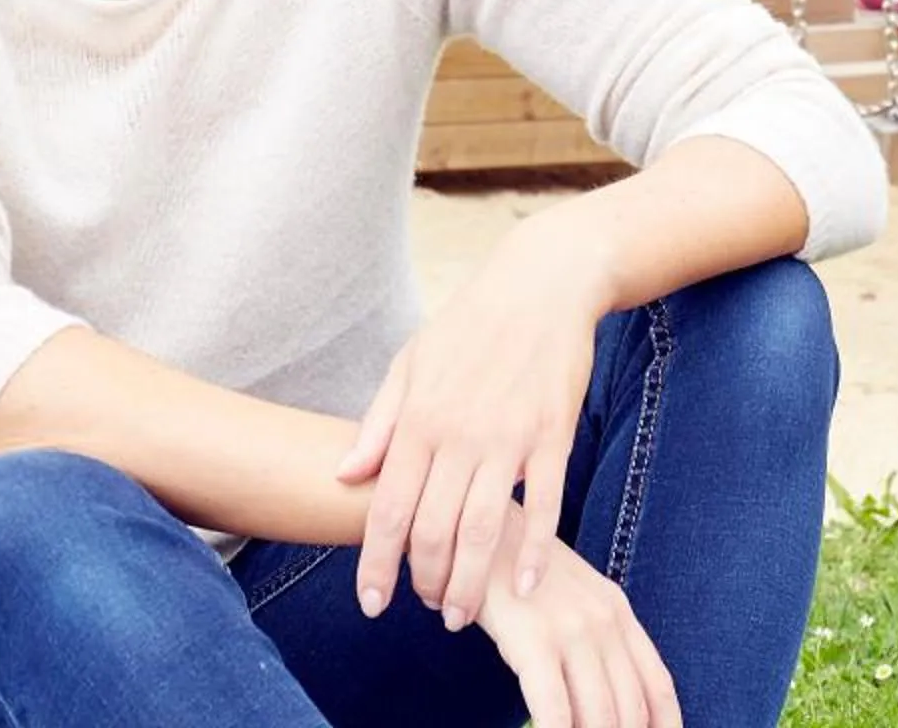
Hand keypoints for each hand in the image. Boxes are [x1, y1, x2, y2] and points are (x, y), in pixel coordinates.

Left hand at [342, 218, 608, 628]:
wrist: (540, 284)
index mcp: (418, 419)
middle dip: (426, 583)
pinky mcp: (553, 436)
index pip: (387, 508)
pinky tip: (524, 584)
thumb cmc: (469, 324)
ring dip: (471, 582)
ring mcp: (509, 437)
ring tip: (463, 613)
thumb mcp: (411, 363)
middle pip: (434, 531)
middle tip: (429, 608)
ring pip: (484, 530)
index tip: (372, 603)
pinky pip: (544, 506)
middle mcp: (459, 434)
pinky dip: (533, 552)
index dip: (377, 564)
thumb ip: (379, 423)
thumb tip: (344, 473)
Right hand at [475, 512, 682, 727]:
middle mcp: (604, 622)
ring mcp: (573, 631)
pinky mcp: (536, 641)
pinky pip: (555, 712)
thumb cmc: (518, 575)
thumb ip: (593, 644)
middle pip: (631, 709)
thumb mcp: (570, 601)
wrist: (479, 533)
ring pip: (600, 717)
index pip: (657, 686)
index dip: (666, 727)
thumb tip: (600, 705)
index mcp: (618, 613)